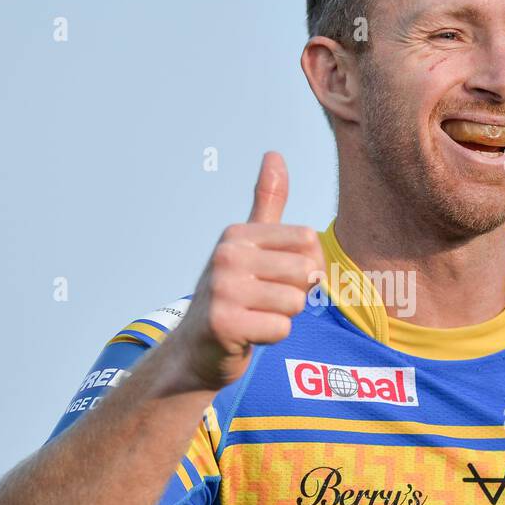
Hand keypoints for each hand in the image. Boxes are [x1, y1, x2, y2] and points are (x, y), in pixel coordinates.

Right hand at [167, 152, 324, 391]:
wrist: (197, 350)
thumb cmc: (233, 295)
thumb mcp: (246, 245)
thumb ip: (265, 203)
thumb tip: (274, 154)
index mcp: (237, 234)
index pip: (308, 239)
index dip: (305, 265)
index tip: (276, 277)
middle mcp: (227, 256)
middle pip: (306, 271)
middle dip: (296, 293)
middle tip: (266, 302)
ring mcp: (223, 289)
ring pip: (296, 302)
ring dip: (283, 317)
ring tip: (256, 317)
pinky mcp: (224, 324)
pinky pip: (281, 328)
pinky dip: (271, 337)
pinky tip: (248, 335)